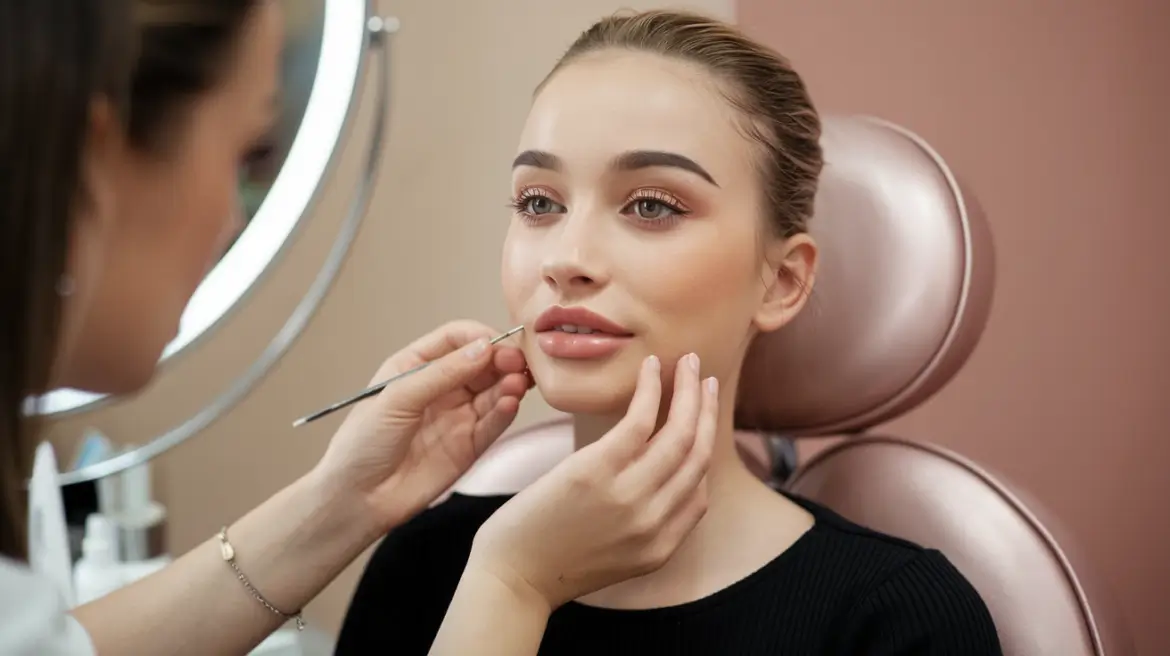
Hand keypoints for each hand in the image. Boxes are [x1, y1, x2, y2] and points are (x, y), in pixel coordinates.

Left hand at [312, 320, 531, 533]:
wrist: (357, 499)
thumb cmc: (363, 444)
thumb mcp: (397, 398)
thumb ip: (442, 373)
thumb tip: (484, 348)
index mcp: (415, 366)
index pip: (456, 339)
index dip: (480, 338)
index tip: (499, 343)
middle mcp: (440, 387)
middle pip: (481, 363)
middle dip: (502, 360)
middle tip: (519, 363)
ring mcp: (457, 416)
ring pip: (493, 392)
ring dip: (509, 385)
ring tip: (518, 384)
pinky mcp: (469, 445)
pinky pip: (493, 423)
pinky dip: (505, 412)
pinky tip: (511, 404)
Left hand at [466, 353, 717, 609]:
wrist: (510, 580)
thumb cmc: (549, 563)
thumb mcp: (612, 557)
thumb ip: (641, 528)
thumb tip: (650, 485)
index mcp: (660, 547)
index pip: (700, 492)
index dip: (703, 449)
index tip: (700, 418)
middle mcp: (654, 522)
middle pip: (698, 455)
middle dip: (706, 410)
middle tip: (704, 377)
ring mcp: (630, 497)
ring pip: (678, 433)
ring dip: (687, 391)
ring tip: (686, 361)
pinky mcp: (597, 471)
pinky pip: (639, 421)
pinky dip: (651, 389)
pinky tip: (651, 368)